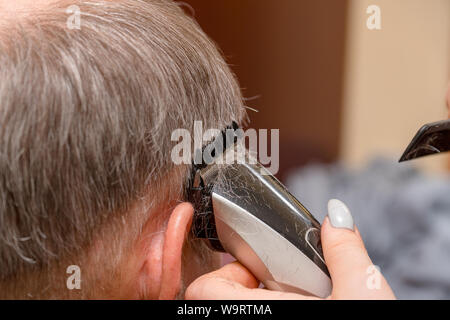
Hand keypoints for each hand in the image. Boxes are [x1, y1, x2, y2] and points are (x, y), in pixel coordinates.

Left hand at [185, 199, 395, 299]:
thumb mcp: (360, 296)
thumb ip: (343, 251)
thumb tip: (337, 217)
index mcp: (252, 316)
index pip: (202, 290)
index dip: (230, 274)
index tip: (264, 272)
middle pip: (215, 302)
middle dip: (248, 289)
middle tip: (283, 291)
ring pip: (233, 314)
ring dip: (256, 304)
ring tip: (293, 303)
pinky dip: (262, 315)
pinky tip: (301, 313)